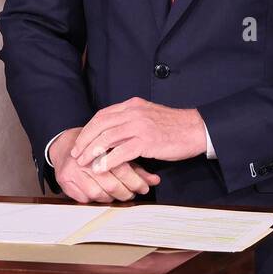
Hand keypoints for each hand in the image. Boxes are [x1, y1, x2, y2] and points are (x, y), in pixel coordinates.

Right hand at [49, 127, 159, 203]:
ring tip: (119, 194)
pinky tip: (103, 194)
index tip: (144, 188)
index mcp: (101, 147)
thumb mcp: (117, 153)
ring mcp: (73, 170)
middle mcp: (86, 158)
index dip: (135, 181)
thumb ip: (136, 167)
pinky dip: (95, 200)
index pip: (121, 168)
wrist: (66, 145)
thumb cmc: (97, 150)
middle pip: (110, 184)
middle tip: (133, 194)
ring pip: (97, 193)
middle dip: (125, 193)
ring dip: (111, 198)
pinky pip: (84, 198)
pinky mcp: (64, 180)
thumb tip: (155, 181)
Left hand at [70, 98, 205, 173]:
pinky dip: (107, 160)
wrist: (196, 129)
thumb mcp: (149, 116)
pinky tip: (101, 168)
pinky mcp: (147, 141)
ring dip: (92, 151)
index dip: (88, 128)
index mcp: (132, 105)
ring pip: (107, 138)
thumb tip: (114, 131)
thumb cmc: (174, 126)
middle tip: (76, 154)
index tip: (80, 140)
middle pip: (100, 125)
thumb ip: (131, 120)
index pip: (102, 115)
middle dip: (84, 140)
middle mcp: (133, 112)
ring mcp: (140, 126)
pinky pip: (121, 151)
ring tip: (84, 162)